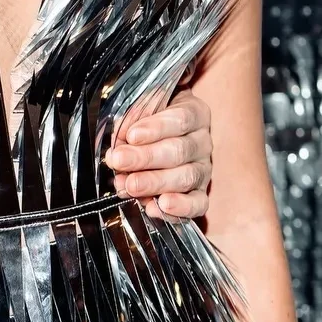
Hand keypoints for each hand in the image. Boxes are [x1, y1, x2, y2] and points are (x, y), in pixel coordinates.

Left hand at [104, 91, 211, 220]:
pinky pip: (197, 204)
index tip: (131, 135)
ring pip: (186, 177)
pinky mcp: (200, 194)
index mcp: (194, 114)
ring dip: (154, 183)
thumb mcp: (142, 112)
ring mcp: (203, 170)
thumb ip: (131, 123)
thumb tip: (119, 141)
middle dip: (146, 157)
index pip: (181, 119)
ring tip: (130, 186)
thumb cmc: (148, 122)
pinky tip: (154, 208)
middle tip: (120, 161)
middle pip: (179, 150)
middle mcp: (202, 142)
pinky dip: (178, 208)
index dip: (156, 128)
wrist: (160, 139)